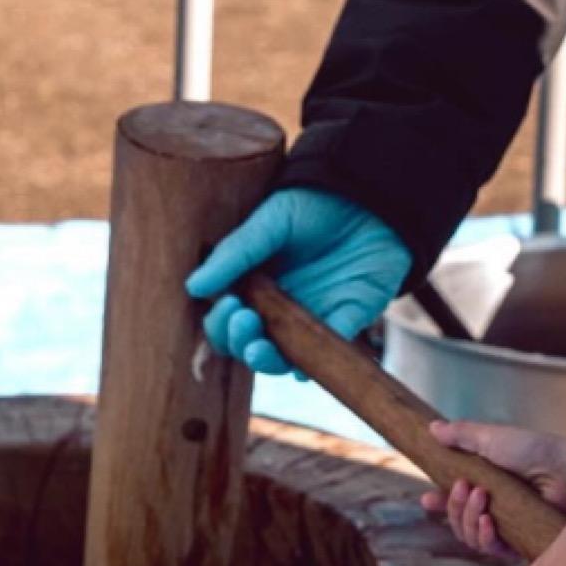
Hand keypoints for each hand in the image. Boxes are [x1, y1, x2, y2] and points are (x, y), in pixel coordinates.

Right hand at [185, 188, 411, 375]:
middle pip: (249, 343)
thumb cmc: (316, 205)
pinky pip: (327, 353)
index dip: (221, 322)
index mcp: (255, 284)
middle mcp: (280, 307)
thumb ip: (235, 254)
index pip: (227, 319)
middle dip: (239, 341)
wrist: (372, 198)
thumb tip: (194, 287)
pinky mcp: (345, 321)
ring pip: (283, 357)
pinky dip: (313, 366)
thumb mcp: (270, 222)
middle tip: (245, 320)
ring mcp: (312, 317)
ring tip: (261, 348)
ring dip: (267, 361)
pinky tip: (300, 367)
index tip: (228, 304)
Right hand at [420, 420, 565, 552]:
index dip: (440, 503)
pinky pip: (491, 549)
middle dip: (453, 507)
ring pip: (470, 536)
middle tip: (465, 488)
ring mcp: (508, 526)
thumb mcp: (492, 438)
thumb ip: (461, 435)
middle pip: (458, 521)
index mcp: (487, 484)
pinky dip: (483, 537)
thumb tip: (431, 428)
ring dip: (467, 519)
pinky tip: (488, 522)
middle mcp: (496, 507)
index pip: (455, 500)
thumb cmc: (535, 451)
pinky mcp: (521, 542)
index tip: (427, 499)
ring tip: (481, 498)